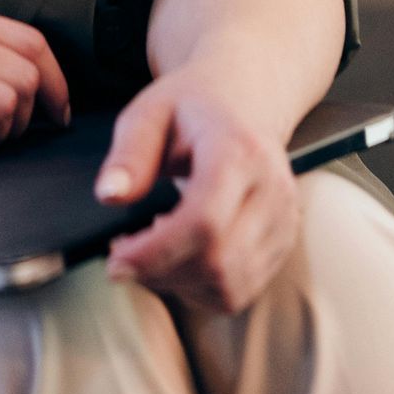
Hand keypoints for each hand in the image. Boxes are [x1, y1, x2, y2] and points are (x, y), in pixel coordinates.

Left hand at [95, 67, 298, 313]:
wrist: (245, 100)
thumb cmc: (193, 106)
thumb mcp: (151, 112)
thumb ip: (128, 153)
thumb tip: (108, 195)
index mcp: (239, 151)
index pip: (204, 221)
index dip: (156, 252)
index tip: (115, 258)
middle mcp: (272, 191)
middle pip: (218, 262)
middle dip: (161, 272)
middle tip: (123, 256)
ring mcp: (284, 222)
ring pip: (230, 287)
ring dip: (179, 284)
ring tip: (151, 251)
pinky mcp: (283, 245)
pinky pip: (240, 292)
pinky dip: (200, 288)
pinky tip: (179, 257)